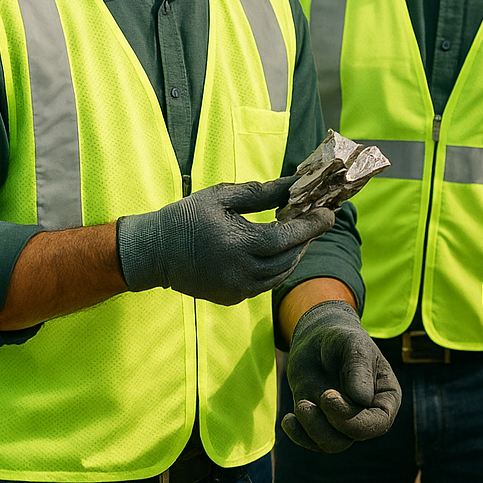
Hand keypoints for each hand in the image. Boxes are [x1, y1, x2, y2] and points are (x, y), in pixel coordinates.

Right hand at [116, 177, 334, 305]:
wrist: (153, 252)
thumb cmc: (187, 217)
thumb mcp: (222, 197)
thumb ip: (260, 193)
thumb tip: (292, 184)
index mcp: (238, 244)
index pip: (288, 238)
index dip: (312, 226)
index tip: (329, 214)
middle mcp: (240, 272)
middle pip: (289, 259)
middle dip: (307, 239)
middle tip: (318, 221)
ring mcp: (236, 289)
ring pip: (280, 276)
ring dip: (295, 255)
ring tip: (301, 234)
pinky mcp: (231, 298)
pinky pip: (265, 285)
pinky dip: (277, 269)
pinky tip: (278, 251)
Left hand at [283, 300, 401, 452]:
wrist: (319, 338)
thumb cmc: (343, 339)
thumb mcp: (353, 345)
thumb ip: (359, 369)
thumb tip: (363, 400)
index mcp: (385, 397)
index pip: (378, 424)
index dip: (354, 420)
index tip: (329, 397)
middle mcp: (367, 415)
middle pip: (352, 436)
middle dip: (330, 421)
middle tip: (318, 395)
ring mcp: (344, 421)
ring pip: (332, 444)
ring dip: (313, 428)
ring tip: (302, 404)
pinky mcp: (322, 423)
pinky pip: (312, 442)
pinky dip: (298, 435)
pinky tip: (289, 419)